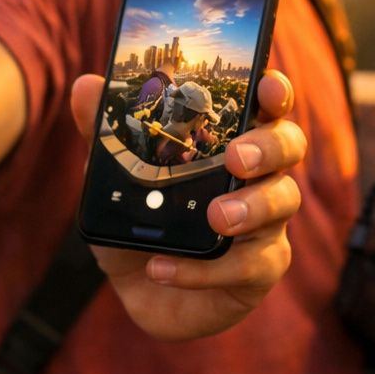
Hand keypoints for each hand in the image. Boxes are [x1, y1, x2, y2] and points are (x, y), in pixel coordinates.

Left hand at [69, 70, 305, 341]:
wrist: (141, 287)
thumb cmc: (143, 219)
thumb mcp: (116, 175)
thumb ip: (105, 131)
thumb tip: (85, 86)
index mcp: (232, 138)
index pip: (265, 105)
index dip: (274, 92)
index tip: (266, 86)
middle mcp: (259, 173)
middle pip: (289, 145)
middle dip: (268, 146)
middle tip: (236, 158)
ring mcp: (266, 221)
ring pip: (284, 201)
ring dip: (253, 207)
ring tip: (216, 217)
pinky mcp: (259, 268)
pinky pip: (249, 265)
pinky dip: (205, 270)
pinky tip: (164, 269)